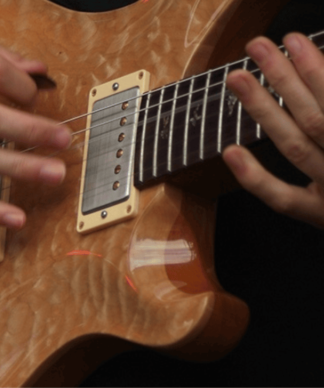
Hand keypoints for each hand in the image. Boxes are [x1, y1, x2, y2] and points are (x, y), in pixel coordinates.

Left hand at [224, 33, 323, 228]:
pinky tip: (231, 151)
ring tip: (239, 78)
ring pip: (295, 147)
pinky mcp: (319, 214)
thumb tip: (316, 71)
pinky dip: (255, 177)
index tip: (295, 41)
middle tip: (258, 47)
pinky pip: (283, 199)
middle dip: (284, 79)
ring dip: (264, 110)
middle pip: (314, 118)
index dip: (317, 70)